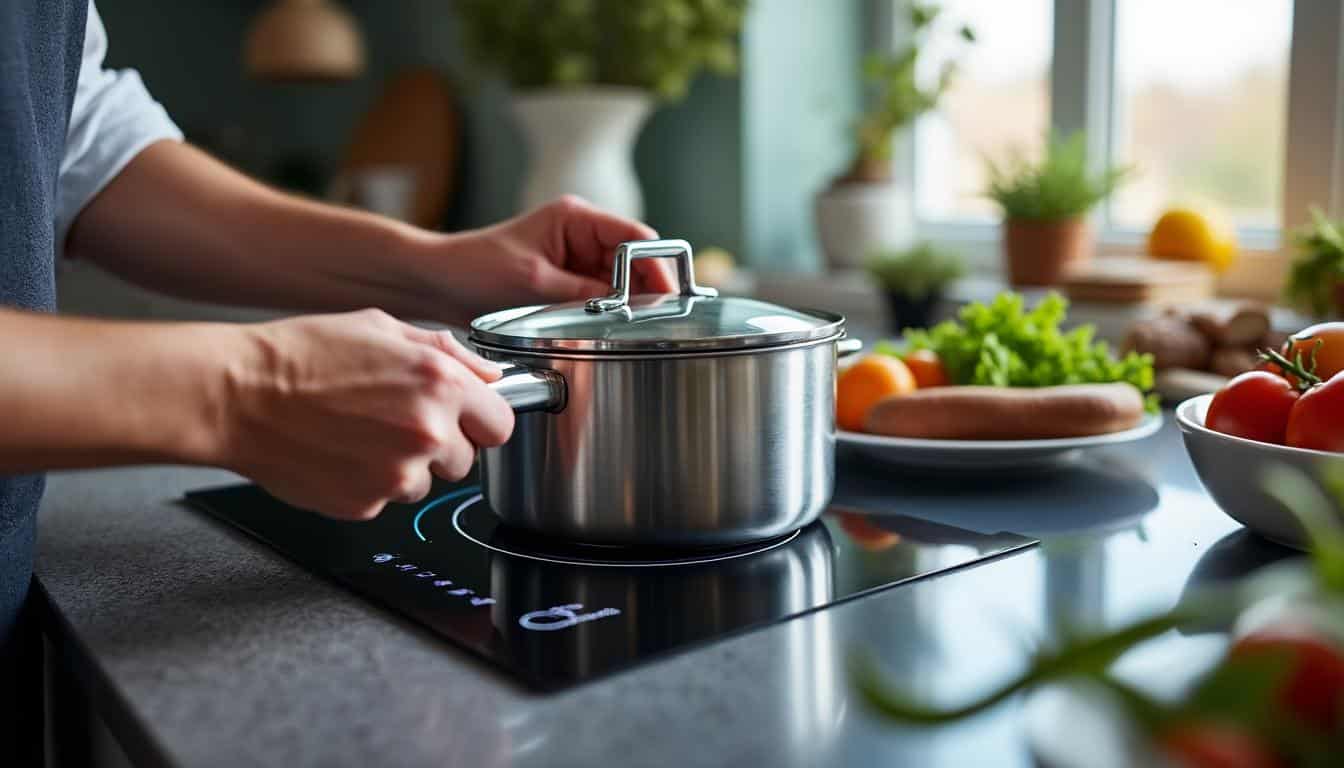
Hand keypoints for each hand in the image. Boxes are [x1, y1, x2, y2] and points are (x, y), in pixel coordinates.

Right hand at [221, 309, 512, 519]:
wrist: (237, 394)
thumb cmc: (304, 354)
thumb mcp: (382, 327)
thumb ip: (448, 353)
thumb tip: (490, 376)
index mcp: (441, 385)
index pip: (502, 424)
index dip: (481, 420)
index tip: (464, 417)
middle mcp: (427, 432)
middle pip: (468, 460)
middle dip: (442, 443)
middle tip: (394, 418)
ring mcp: (397, 475)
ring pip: (427, 482)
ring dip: (405, 465)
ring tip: (360, 432)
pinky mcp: (366, 504)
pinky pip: (387, 499)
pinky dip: (369, 482)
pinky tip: (340, 451)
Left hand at [425, 196, 678, 324]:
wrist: (438, 282)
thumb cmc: (475, 268)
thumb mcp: (534, 282)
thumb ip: (586, 292)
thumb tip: (628, 305)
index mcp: (576, 218)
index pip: (636, 238)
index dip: (656, 268)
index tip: (667, 298)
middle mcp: (581, 233)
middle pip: (635, 261)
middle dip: (644, 290)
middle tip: (652, 321)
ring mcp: (575, 258)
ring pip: (622, 282)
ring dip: (625, 303)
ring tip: (627, 326)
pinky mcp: (567, 281)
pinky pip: (601, 296)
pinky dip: (607, 311)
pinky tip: (607, 326)